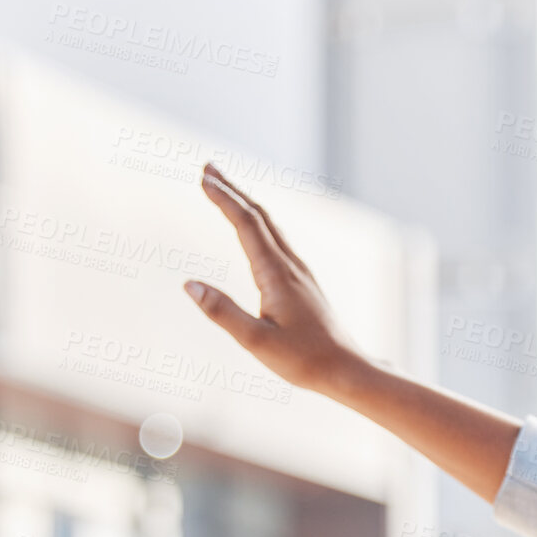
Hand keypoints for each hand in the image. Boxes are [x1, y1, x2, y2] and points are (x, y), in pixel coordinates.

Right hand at [185, 161, 366, 394]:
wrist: (347, 368)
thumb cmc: (304, 360)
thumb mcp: (255, 342)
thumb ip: (222, 313)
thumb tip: (189, 285)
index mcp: (276, 274)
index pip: (246, 224)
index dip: (223, 198)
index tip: (203, 178)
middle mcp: (290, 265)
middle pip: (259, 215)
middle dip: (232, 190)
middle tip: (208, 168)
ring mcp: (300, 272)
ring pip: (271, 226)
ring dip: (247, 203)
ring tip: (226, 190)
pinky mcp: (304, 282)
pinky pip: (279, 240)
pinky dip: (261, 223)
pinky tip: (257, 229)